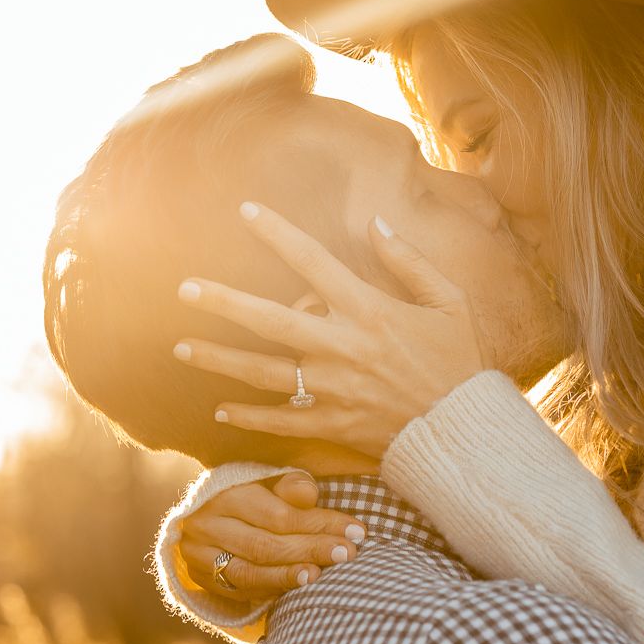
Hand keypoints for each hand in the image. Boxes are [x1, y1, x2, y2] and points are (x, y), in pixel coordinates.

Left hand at [173, 202, 490, 456]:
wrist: (462, 431)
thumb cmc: (459, 361)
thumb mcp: (450, 301)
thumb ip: (409, 261)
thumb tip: (376, 222)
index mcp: (369, 310)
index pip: (313, 261)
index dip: (277, 233)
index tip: (246, 211)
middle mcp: (341, 347)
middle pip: (269, 319)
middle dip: (223, 302)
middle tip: (185, 288)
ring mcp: (332, 389)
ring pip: (261, 372)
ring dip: (218, 360)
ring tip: (181, 348)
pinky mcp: (331, 425)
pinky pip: (279, 420)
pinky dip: (248, 417)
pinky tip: (220, 410)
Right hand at [179, 472, 367, 600]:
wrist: (205, 514)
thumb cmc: (249, 491)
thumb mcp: (268, 479)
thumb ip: (290, 486)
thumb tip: (310, 494)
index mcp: (224, 492)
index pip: (279, 515)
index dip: (320, 524)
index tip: (357, 531)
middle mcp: (206, 524)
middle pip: (266, 545)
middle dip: (312, 550)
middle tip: (349, 554)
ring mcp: (198, 555)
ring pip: (250, 572)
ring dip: (290, 576)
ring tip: (321, 575)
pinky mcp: (201, 579)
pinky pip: (240, 590)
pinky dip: (272, 588)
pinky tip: (300, 587)